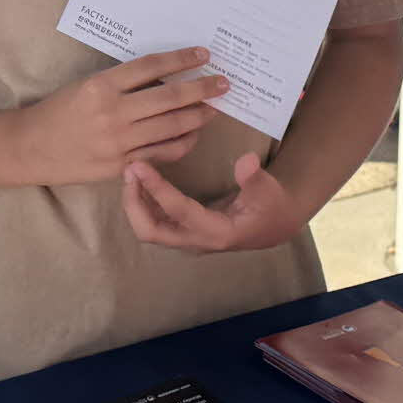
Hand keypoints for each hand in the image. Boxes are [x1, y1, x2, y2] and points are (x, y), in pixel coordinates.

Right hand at [10, 49, 225, 183]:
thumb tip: (166, 76)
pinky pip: (162, 153)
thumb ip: (123, 83)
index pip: (151, 66)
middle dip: (202, 89)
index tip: (203, 53)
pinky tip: (193, 133)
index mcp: (101, 85)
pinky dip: (182, 142)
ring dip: (199, 116)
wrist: (32, 148)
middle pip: (169, 98)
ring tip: (214, 107)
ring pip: (171, 127)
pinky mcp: (121, 165)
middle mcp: (112, 113)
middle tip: (224, 83)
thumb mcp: (87, 86)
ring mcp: (118, 142)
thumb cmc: (60, 111)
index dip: (181, 59)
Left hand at [120, 151, 303, 254]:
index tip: (140, 166)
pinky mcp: (182, 233)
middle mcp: (196, 241)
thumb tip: (246, 161)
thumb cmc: (271, 205)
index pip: (178, 212)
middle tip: (129, 171)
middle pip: (151, 231)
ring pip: (147, 229)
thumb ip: (255, 177)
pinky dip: (141, 203)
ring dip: (134, 203)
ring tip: (130, 172)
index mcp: (217, 233)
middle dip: (134, 203)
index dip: (157, 189)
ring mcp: (186, 240)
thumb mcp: (268, 189)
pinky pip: (153, 222)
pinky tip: (138, 180)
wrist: (273, 225)